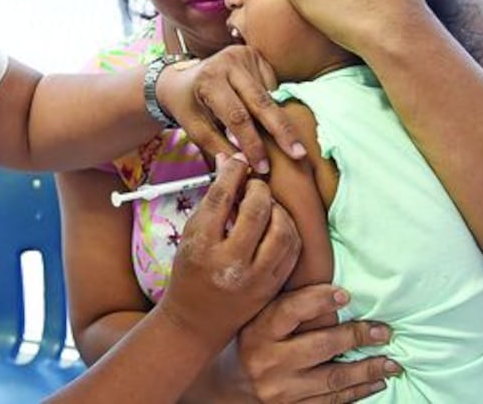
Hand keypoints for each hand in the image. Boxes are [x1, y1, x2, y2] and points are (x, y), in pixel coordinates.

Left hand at [155, 44, 307, 169]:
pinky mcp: (256, 56)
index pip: (237, 116)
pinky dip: (272, 106)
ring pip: (270, 96)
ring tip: (288, 143)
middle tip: (299, 154)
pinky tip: (266, 115)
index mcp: (209, 80)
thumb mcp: (194, 127)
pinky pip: (271, 88)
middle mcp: (228, 62)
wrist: (183, 76)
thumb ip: (219, 146)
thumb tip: (245, 164)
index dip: (253, 143)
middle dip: (282, 131)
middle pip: (262, 102)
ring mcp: (245, 56)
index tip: (263, 166)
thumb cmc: (188, 104)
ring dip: (277, 122)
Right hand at [157, 154, 300, 351]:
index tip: (238, 161)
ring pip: (282, 229)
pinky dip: (288, 229)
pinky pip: (291, 249)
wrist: (197, 321)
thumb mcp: (191, 235)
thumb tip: (229, 161)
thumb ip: (212, 201)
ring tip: (267, 205)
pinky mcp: (272, 286)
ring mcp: (255, 277)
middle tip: (254, 185)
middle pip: (256, 209)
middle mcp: (230, 262)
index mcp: (202, 246)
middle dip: (258, 188)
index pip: (222, 197)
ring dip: (278, 209)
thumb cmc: (191, 272)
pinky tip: (277, 223)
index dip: (233, 172)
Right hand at [237, 285, 401, 402]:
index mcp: (257, 333)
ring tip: (392, 362)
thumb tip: (326, 280)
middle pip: (320, 346)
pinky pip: (332, 402)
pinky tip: (376, 382)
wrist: (224, 388)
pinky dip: (358, 392)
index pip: (289, 311)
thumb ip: (282, 304)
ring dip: (368, 370)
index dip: (319, 300)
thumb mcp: (253, 319)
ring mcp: (282, 391)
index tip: (345, 294)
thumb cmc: (246, 343)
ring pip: (333, 380)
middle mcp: (269, 362)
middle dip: (357, 337)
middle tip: (385, 331)